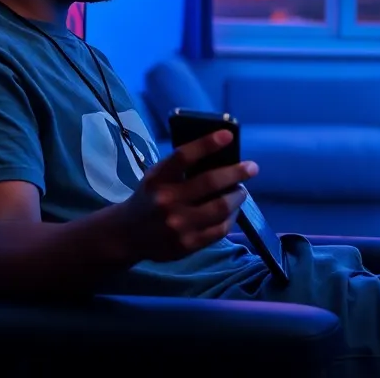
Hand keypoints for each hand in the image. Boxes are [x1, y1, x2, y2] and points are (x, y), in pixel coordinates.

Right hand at [117, 129, 258, 262]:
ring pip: (221, 207)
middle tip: (251, 168)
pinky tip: (233, 210)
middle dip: (236, 173)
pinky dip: (232, 217)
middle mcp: (166, 201)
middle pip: (210, 182)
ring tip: (241, 190)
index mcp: (158, 179)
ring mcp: (177, 225)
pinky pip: (220, 229)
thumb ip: (180, 168)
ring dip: (237, 196)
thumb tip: (221, 155)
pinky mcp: (187, 244)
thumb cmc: (150, 198)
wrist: (127, 234)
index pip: (183, 157)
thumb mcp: (157, 177)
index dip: (207, 144)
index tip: (228, 135)